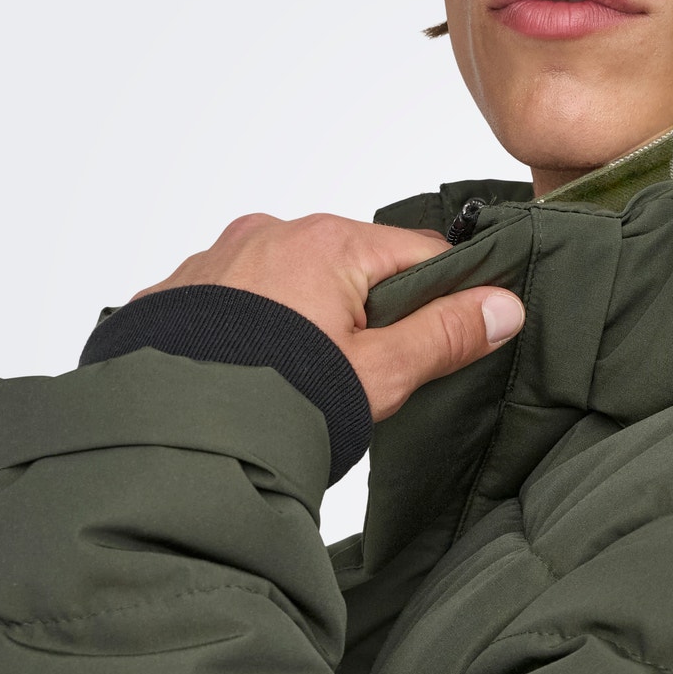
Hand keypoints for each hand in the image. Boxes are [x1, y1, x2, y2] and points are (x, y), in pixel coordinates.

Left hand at [130, 211, 524, 421]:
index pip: (419, 252)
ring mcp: (217, 259)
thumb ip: (445, 335)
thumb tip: (505, 306)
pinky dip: (251, 329)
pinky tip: (252, 375)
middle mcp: (270, 233)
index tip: (445, 339)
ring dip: (306, 318)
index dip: (445, 296)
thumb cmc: (279, 403)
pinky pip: (235, 300)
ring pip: (290, 281)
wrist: (168, 440)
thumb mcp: (381, 374)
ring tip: (302, 382)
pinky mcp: (177, 292)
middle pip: (352, 265)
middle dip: (367, 312)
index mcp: (329, 242)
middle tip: (365, 376)